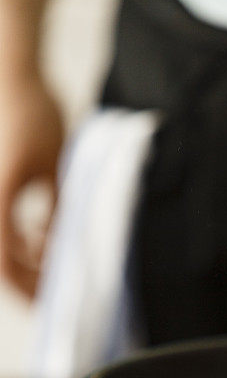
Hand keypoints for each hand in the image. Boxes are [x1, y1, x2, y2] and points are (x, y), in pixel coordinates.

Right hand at [0, 75, 62, 297]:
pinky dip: (21, 237)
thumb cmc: (35, 114)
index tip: (50, 301)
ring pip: (2, 245)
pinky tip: (45, 232)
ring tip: (56, 252)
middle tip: (58, 287)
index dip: (26, 287)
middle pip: (1, 260)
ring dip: (27, 256)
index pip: (4, 261)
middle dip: (29, 278)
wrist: (13, 75)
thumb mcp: (57, 167)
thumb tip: (69, 250)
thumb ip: (59, 210)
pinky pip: (3, 226)